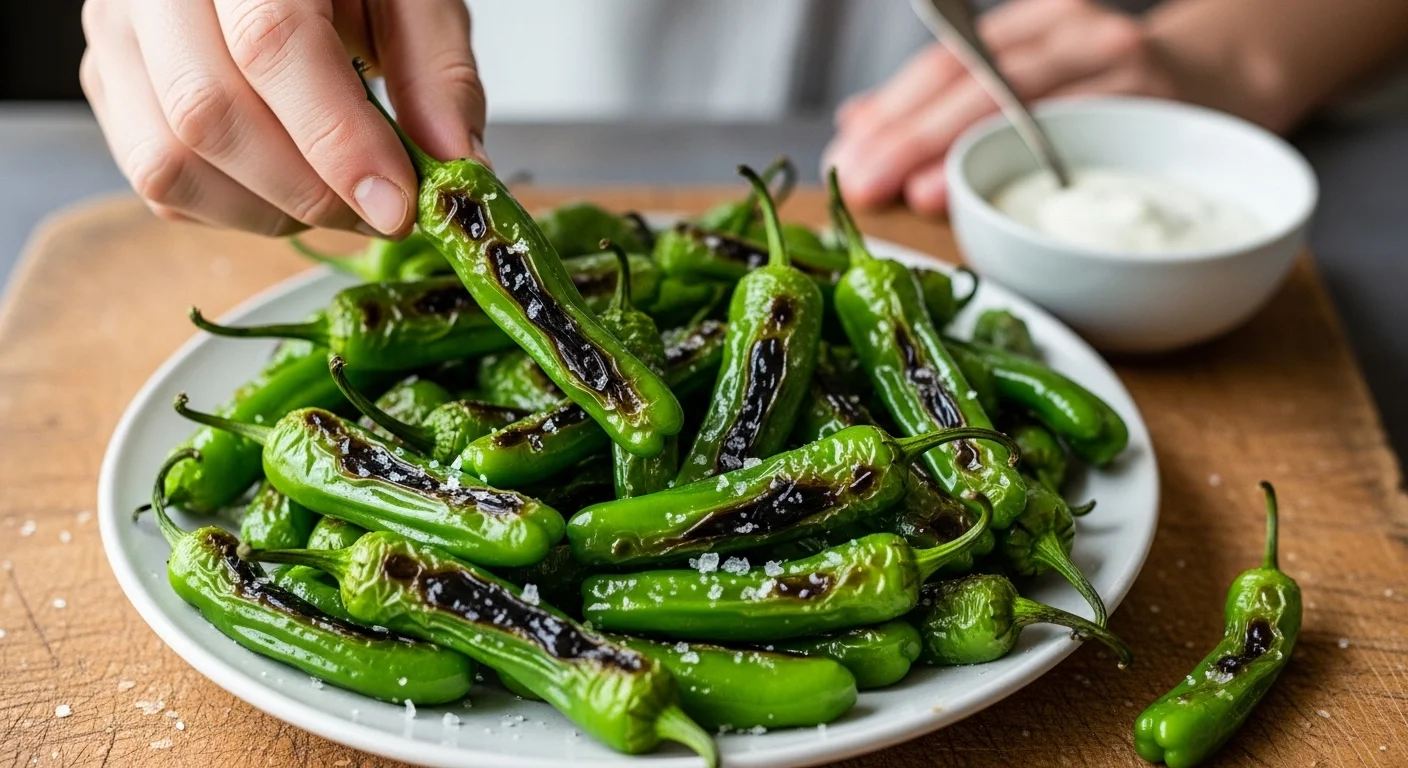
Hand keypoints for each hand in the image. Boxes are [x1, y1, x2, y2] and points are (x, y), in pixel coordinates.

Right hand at [80, 0, 485, 236]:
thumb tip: (459, 170)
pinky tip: (288, 183)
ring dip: (273, 211)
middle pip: (209, 113)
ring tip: (340, 198)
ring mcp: (118, 35)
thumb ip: (437, 73)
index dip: (338, 140)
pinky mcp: (110, 85)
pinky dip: (236, 210)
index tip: (397, 204)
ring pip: (170, 164)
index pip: (271, 45)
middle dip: (312, 191)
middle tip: (382, 211)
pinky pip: (160, 184)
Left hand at [824, 0, 1180, 214]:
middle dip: (910, 135)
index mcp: (1031, 20)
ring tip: (912, 193)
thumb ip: (946, 100)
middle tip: (864, 183)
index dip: (893, 107)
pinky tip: (986, 192)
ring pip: (1021, 105)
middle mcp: (1071, 30)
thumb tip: (857, 122)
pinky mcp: (1153, 104)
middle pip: (974, 81)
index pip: (947, 60)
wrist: (1225, 83)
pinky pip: (1078, 136)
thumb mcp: (1025, 81)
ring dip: (960, 152)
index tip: (849, 151)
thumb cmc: (1107, 96)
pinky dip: (1026, 166)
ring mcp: (1116, 63)